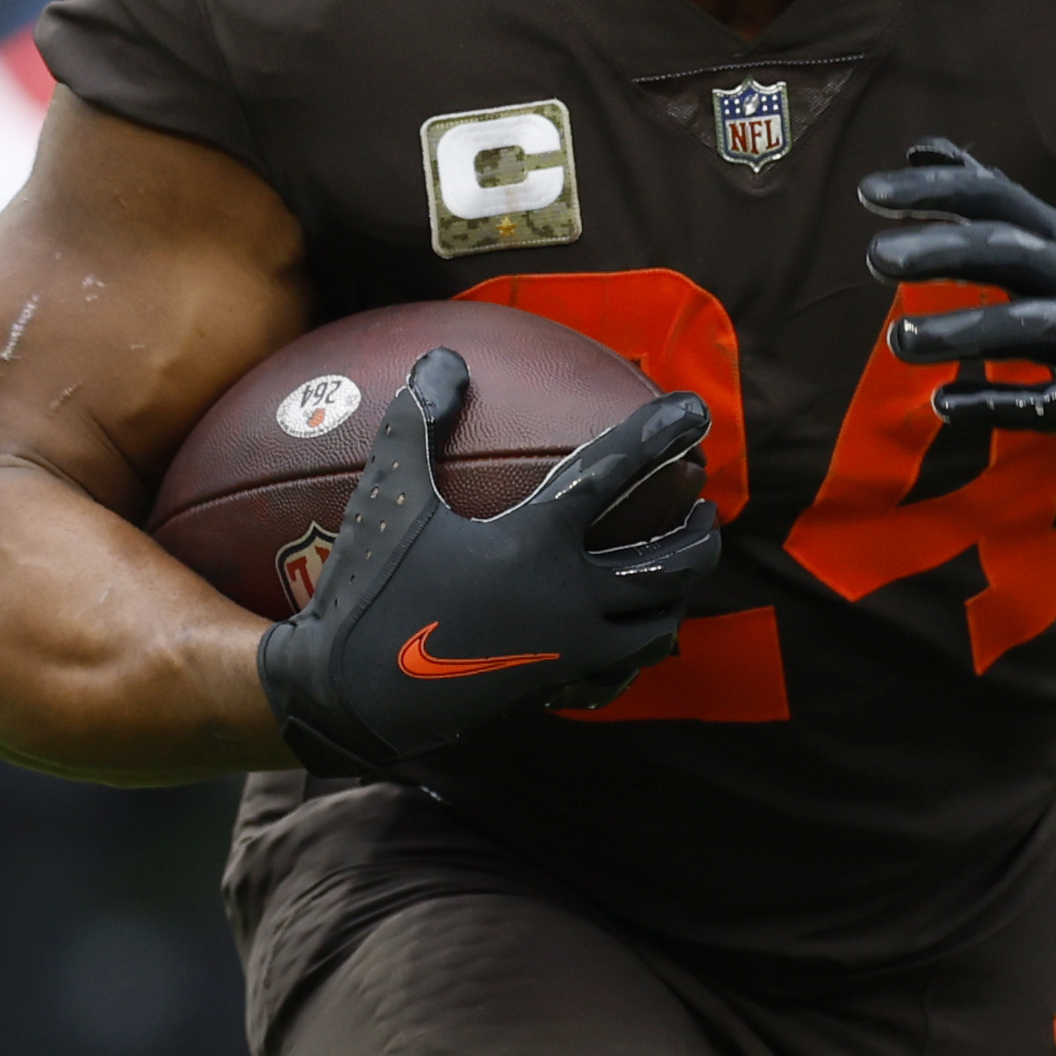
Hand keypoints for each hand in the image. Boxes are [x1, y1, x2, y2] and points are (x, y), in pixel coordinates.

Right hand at [254, 348, 719, 777]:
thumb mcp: (388, 495)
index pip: (616, 473)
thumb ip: (419, 421)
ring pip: (656, 628)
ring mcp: (566, 654)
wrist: (349, 698)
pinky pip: (618, 674)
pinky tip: (629, 638)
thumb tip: (445, 357)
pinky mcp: (552, 691)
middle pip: (667, 566)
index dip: (659, 435)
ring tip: (678, 574)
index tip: (696, 413)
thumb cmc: (368, 589)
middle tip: (705, 511)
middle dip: (699, 536)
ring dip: (677, 596)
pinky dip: (635, 651)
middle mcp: (568, 600)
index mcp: (536, 543)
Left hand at [858, 138, 1055, 470]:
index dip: (935, 192)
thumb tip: (922, 148)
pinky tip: (945, 405)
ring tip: (898, 340)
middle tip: (873, 256)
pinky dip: (999, 402)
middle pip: (1009, 254)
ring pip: (1026, 328)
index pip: (995, 199)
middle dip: (943, 252)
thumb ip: (989, 194)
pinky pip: (1051, 401)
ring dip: (961, 331)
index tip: (868, 193)